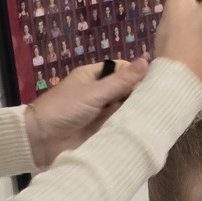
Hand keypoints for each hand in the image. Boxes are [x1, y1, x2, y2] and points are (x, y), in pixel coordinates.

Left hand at [24, 57, 148, 167]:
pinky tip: (147, 127)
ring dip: (136, 111)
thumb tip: (146, 60)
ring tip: (159, 114)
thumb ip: (121, 81)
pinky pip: (119, 125)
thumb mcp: (94, 92)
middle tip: (160, 101)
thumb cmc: (64, 109)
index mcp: (93, 77)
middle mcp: (98, 93)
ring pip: (124, 109)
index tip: (155, 82)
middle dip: (139, 94)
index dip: (136, 74)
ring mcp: (100, 113)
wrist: (41, 140)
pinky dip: (130, 126)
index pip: (121, 70)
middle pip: (125, 90)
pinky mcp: (101, 131)